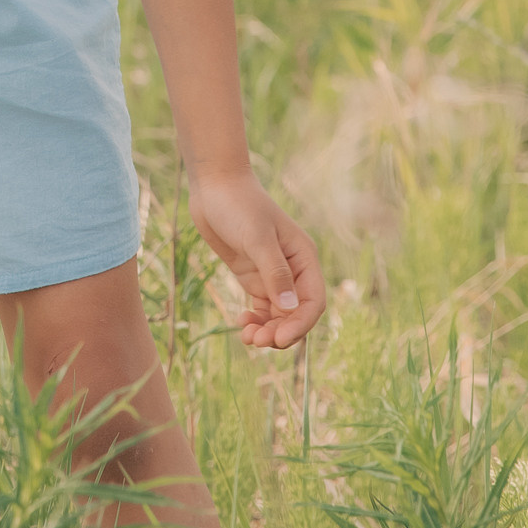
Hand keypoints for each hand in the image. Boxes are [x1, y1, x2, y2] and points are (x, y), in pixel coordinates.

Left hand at [187, 163, 325, 351]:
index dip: (301, 325)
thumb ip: (275, 273)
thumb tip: (290, 309)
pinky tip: (242, 322)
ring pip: (279, 315)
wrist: (214, 186)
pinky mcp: (253, 275)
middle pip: (296, 314)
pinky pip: (262, 307)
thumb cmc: (239, 206)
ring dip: (267, 330)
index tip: (280, 339)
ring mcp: (272, 274)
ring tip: (247, 336)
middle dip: (281, 332)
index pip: (313, 301)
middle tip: (257, 341)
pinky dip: (256, 319)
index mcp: (304, 257)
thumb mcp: (258, 238)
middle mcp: (293, 269)